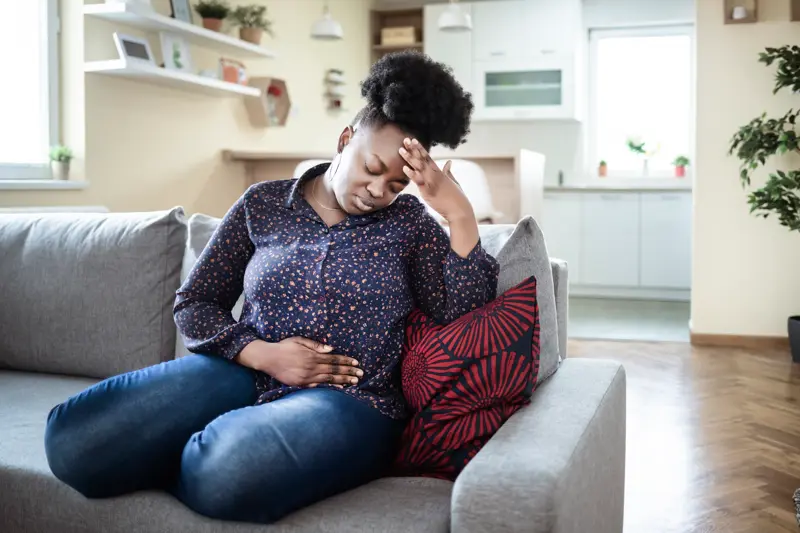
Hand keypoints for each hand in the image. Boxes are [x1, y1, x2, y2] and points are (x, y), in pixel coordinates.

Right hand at [236, 338, 361, 387]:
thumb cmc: (284, 347)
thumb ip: (316, 345)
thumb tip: (331, 349)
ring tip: (354, 382)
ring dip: (342, 381)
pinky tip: (338, 388)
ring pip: (328, 379)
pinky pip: (318, 386)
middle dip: (348, 372)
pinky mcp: (300, 384)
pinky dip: (329, 387)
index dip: (346, 361)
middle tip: (361, 375)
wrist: (267, 358)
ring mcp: (306, 377)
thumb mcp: (299, 340)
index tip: (356, 363)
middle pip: (334, 370)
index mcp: (312, 355)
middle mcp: (311, 367)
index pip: (334, 359)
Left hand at [399, 138, 474, 221]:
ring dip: (409, 158)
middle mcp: (435, 175)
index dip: (420, 149)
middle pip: (422, 159)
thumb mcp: (453, 182)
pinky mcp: (428, 191)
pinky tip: (405, 168)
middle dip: (413, 149)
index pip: (428, 157)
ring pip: (419, 167)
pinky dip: (412, 174)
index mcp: (440, 172)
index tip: (413, 140)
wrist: (459, 210)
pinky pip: (418, 181)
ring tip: (401, 150)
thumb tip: (449, 162)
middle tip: (405, 140)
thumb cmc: (457, 198)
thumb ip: (449, 172)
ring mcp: (431, 182)